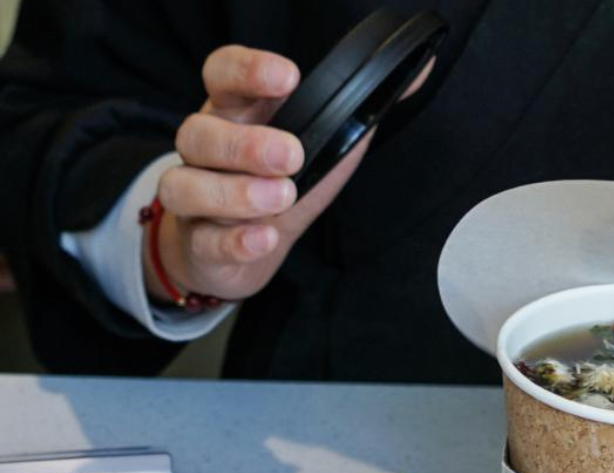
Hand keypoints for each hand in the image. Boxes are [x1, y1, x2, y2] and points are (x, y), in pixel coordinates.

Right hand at [150, 45, 432, 301]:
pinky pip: (205, 241)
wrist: (234, 250)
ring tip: (282, 197)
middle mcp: (205, 150)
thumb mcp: (323, 146)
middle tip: (292, 155)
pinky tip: (264, 238)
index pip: (222, 75)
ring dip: (234, 192)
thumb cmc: (282, 183)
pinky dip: (235, 240)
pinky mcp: (199, 244)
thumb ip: (362, 113)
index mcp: (235, 114)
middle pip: (198, 132)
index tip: (289, 78)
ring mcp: (194, 197)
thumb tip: (419, 74)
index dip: (248, 70)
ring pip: (185, 186)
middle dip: (245, 143)